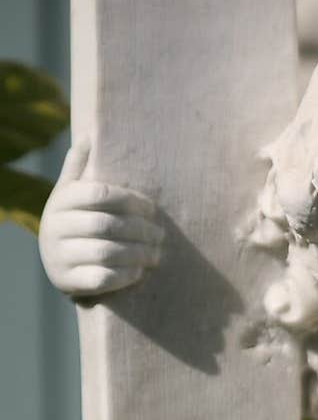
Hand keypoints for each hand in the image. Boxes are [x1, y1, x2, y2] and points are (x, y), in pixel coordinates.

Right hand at [39, 140, 162, 297]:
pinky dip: (125, 275)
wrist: (57, 266)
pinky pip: (102, 278)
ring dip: (138, 254)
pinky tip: (140, 272)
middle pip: (107, 225)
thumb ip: (78, 168)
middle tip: (161, 235)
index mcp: (61, 201)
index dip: (132, 201)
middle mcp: (55, 227)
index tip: (152, 209)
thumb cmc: (74, 223)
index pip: (101, 194)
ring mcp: (59, 256)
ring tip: (156, 254)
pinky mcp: (68, 282)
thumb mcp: (71, 194)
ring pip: (107, 252)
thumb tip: (88, 137)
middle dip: (140, 231)